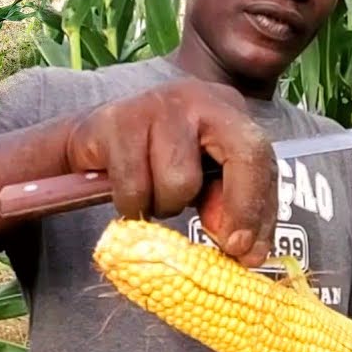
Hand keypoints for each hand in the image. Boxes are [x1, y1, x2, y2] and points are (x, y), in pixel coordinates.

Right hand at [64, 78, 277, 266]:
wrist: (90, 138)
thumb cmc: (153, 160)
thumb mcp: (200, 180)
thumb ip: (226, 204)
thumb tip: (243, 246)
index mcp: (227, 111)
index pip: (261, 156)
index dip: (258, 208)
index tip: (250, 253)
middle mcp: (199, 99)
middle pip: (244, 152)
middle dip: (239, 206)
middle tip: (226, 244)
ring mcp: (158, 105)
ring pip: (180, 180)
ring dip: (165, 204)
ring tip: (152, 195)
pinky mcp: (118, 121)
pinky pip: (135, 187)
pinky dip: (131, 204)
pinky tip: (127, 190)